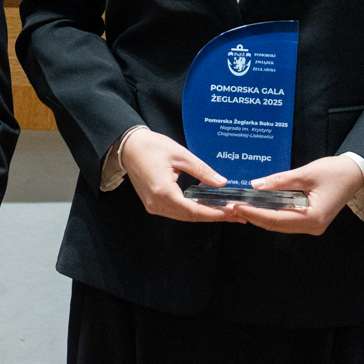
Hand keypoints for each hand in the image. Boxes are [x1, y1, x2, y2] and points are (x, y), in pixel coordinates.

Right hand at [116, 128, 231, 222]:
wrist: (128, 147)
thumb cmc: (151, 147)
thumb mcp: (181, 155)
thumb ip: (202, 171)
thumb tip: (222, 183)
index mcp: (163, 192)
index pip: (195, 210)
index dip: (215, 213)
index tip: (232, 212)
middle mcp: (157, 204)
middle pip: (191, 217)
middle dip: (214, 216)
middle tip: (236, 214)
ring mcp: (153, 206)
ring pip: (184, 216)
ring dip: (205, 214)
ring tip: (226, 211)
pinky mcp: (153, 203)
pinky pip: (177, 212)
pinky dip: (193, 210)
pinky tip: (206, 205)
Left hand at [222, 154, 363, 235]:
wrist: (356, 174)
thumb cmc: (335, 172)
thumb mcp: (305, 173)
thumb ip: (280, 181)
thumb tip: (255, 186)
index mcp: (313, 218)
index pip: (277, 219)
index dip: (255, 214)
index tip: (237, 206)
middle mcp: (313, 226)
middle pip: (277, 225)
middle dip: (254, 216)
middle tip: (233, 207)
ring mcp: (312, 226)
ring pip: (281, 224)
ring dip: (261, 216)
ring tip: (242, 206)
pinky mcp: (311, 220)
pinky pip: (287, 220)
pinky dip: (272, 214)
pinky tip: (259, 207)